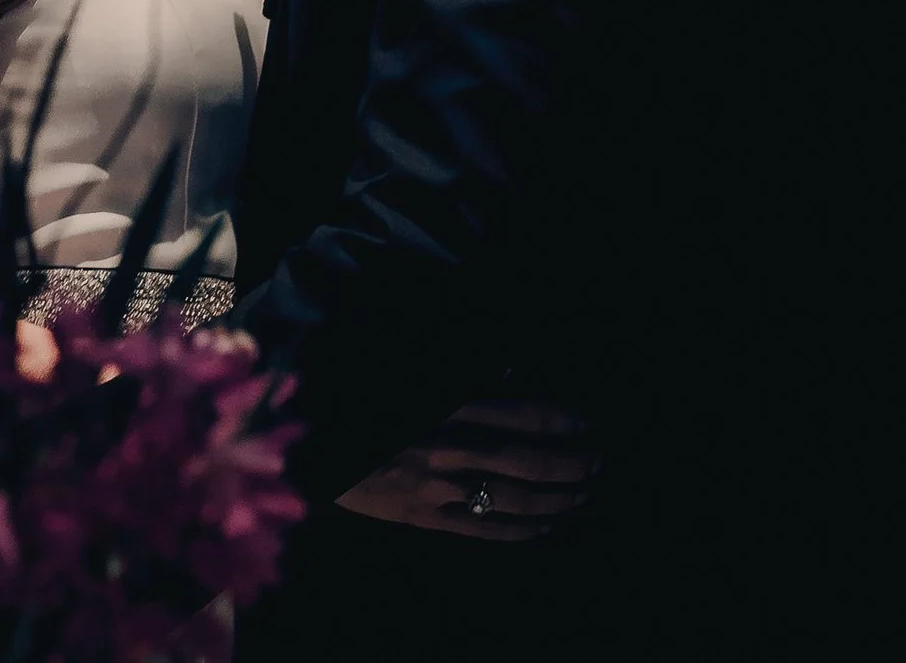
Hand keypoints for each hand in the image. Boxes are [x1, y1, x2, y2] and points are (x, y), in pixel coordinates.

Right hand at [333, 398, 596, 541]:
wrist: (305, 444)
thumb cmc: (358, 403)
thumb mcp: (405, 378)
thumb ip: (459, 378)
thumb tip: (512, 374)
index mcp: (441, 405)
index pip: (520, 413)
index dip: (562, 420)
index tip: (589, 424)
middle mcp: (444, 446)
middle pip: (527, 459)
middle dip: (572, 463)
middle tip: (599, 462)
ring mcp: (434, 486)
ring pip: (513, 499)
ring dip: (558, 499)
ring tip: (584, 496)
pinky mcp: (422, 516)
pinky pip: (484, 529)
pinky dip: (523, 530)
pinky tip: (547, 526)